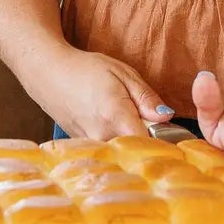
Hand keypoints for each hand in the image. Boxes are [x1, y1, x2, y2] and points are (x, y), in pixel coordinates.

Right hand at [28, 47, 174, 139]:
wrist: (49, 73)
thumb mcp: (122, 73)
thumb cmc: (87, 69)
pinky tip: (116, 132)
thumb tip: (167, 117)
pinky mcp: (85, 148)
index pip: (150, 144)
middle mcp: (103, 136)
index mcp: (116, 116)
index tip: (174, 139)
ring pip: (122, 155)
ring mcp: (91, 146)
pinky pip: (109, 153)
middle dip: (149, 145)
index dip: (165, 143)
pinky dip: (118, 146)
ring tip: (132, 127)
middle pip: (137, 153)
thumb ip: (146, 97)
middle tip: (155, 132)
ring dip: (133, 146)